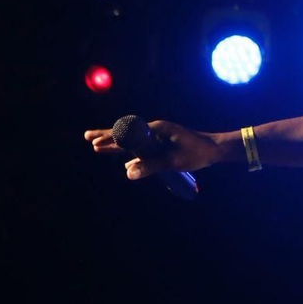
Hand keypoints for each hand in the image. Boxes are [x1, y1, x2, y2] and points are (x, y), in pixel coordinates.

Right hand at [83, 121, 227, 179]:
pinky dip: (131, 152)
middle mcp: (155, 130)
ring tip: (99, 147)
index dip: (110, 139)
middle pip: (126, 133)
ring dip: (117, 145)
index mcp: (156, 129)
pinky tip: (126, 162)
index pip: (127, 133)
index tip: (95, 143)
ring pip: (133, 140)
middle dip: (107, 137)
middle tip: (87, 138)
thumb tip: (127, 173)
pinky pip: (143, 146)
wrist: (215, 149)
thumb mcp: (172, 161)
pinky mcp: (164, 143)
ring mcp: (159, 136)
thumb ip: (150, 166)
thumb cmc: (197, 153)